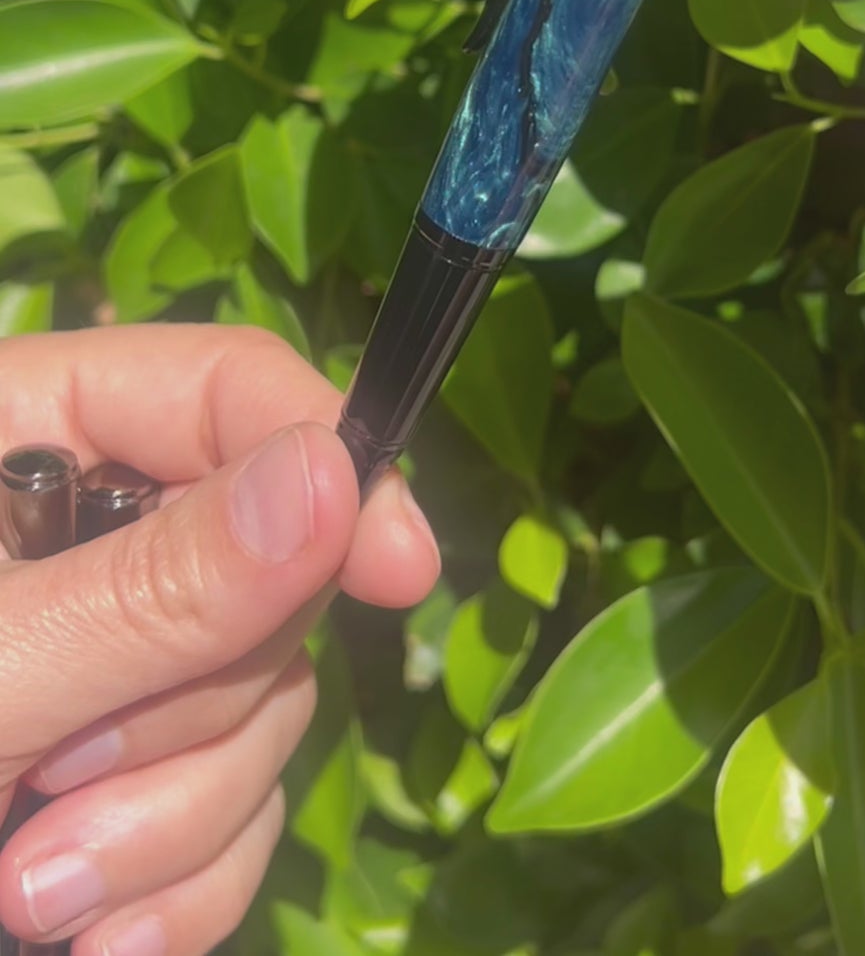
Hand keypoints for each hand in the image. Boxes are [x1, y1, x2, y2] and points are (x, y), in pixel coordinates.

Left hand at [0, 325, 438, 955]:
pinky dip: (178, 886)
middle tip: (58, 801)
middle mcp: (83, 534)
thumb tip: (336, 479)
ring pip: (259, 707)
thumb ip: (148, 590)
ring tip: (31, 892)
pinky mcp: (120, 775)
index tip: (400, 573)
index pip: (221, 388)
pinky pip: (233, 813)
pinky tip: (87, 933)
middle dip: (188, 717)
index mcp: (19, 437)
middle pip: (262, 572)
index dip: (326, 460)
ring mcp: (108, 660)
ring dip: (170, 826)